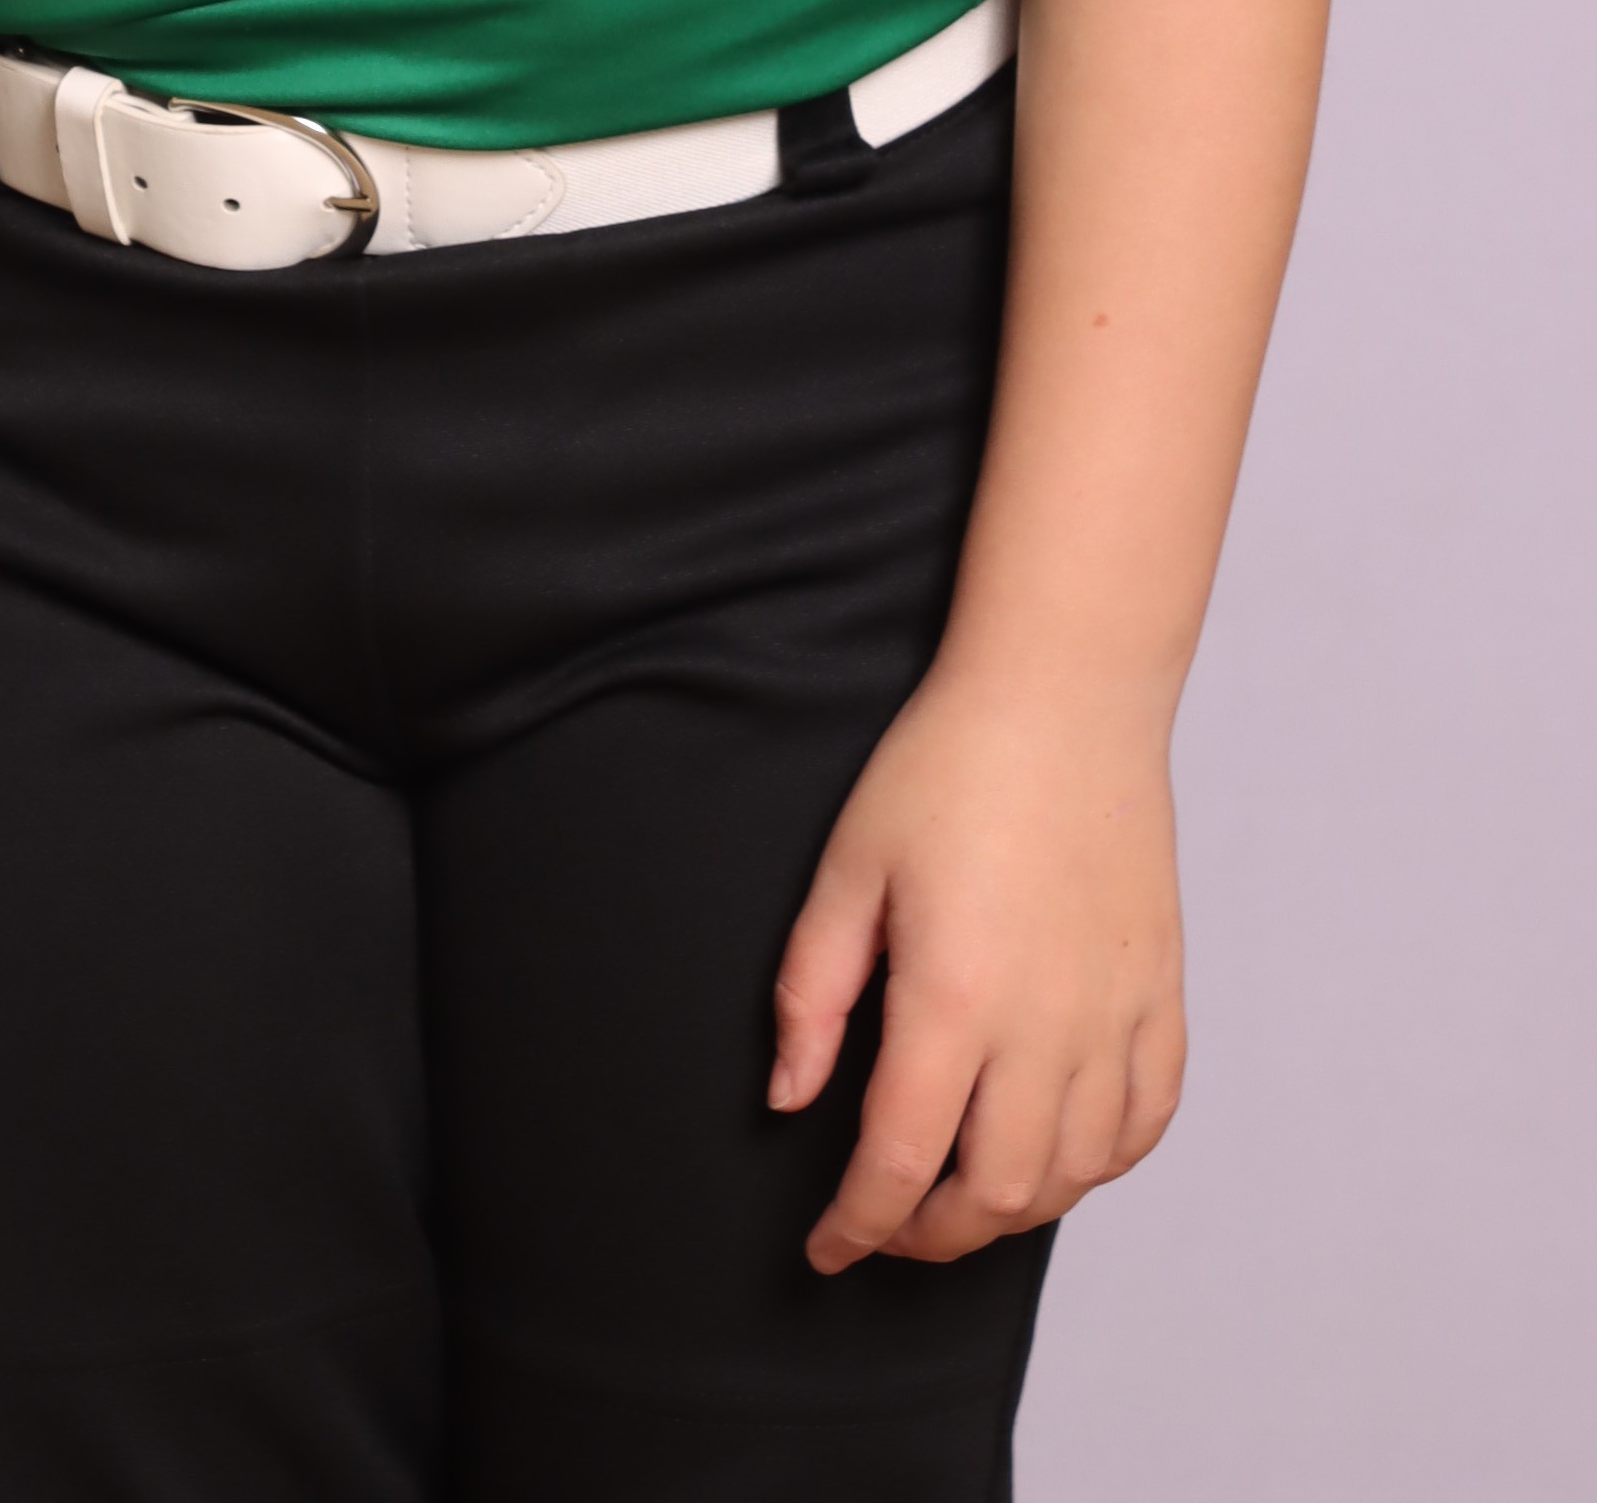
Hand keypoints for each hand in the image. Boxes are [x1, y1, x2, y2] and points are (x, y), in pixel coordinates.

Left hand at [770, 658, 1186, 1268]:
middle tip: (888, 1224)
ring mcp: (1115, 1018)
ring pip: (1072, 1176)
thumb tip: (788, 1097)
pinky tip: (1056, 1152)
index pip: (899, 1160)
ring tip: (959, 1193)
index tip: (827, 1249)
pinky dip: (1098, 1164)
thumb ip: (812, 993)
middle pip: (994, 1194)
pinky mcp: (1162, 998)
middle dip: (930, 1236)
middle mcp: (1046, 1028)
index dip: (857, 1225)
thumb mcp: (848, 868)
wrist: (1063, 699)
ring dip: (1011, 1209)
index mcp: (954, 998)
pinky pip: (1144, 1124)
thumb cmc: (946, 768)